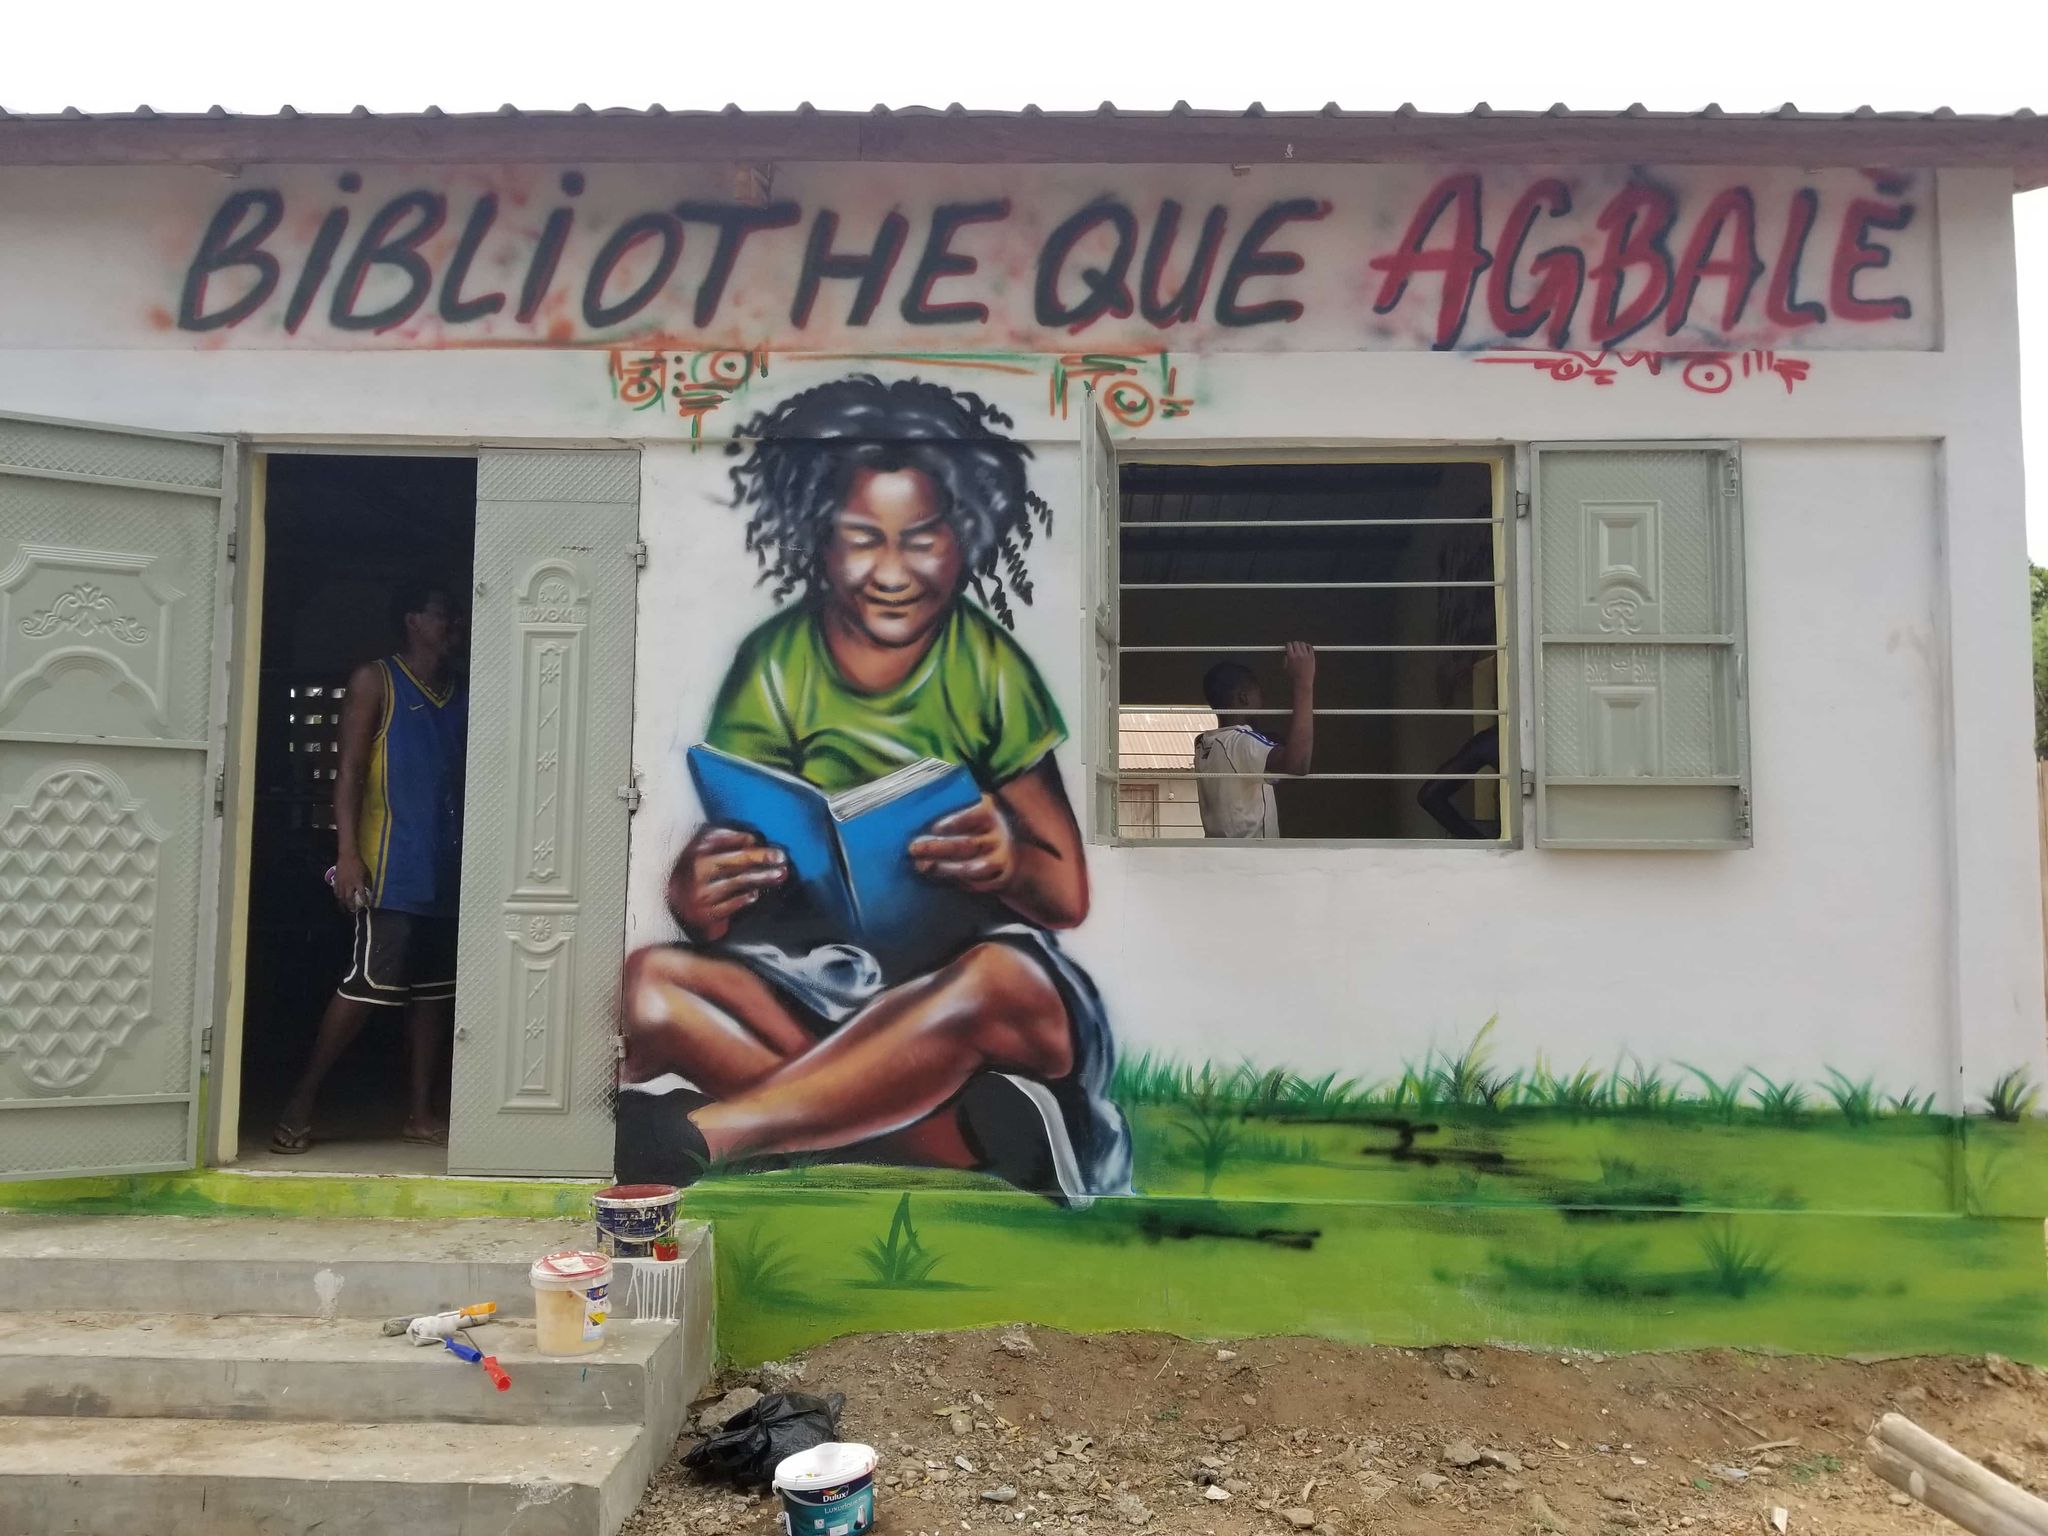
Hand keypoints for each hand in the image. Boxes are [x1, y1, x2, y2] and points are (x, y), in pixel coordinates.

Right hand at [333, 852, 370, 913]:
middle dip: (351, 906)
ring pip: (341, 897)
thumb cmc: (359, 864)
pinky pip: (336, 891)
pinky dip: (338, 897)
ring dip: (343, 904)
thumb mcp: (367, 872)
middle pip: (349, 899)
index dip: (364, 901)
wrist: (348, 856)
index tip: (366, 906)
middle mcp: (349, 884)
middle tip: (353, 911)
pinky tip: (339, 900)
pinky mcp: (336, 881)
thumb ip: (368, 882)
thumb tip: (370, 890)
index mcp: (358, 882)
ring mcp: (341, 883)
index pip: (362, 894)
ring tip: (345, 910)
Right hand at [667, 825, 787, 942]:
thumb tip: (753, 841)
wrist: (678, 906)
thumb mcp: (705, 853)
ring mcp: (701, 891)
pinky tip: (756, 894)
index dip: (744, 839)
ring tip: (780, 874)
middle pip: (735, 860)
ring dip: (762, 877)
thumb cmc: (700, 874)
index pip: (722, 839)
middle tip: (781, 857)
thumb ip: (725, 842)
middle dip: (760, 857)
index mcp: (697, 849)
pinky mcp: (707, 912)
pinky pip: (733, 903)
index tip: (760, 841)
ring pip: (738, 881)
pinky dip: (746, 898)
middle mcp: (697, 868)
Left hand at [909, 795, 1016, 893]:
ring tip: (922, 866)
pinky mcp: (1000, 879)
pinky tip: (936, 877)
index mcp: (990, 812)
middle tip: (914, 848)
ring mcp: (1001, 859)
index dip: (955, 822)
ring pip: (971, 868)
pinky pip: (976, 884)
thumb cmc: (978, 826)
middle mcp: (999, 835)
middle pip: (968, 844)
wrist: (1008, 851)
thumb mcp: (971, 810)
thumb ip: (950, 809)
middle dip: (938, 848)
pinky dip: (954, 881)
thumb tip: (917, 814)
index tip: (934, 828)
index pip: (976, 814)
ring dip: (944, 868)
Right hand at [1283, 640, 1315, 691]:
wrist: (1302, 683)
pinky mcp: (1312, 657)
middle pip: (1296, 643)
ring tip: (1300, 647)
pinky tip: (1307, 647)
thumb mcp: (1286, 668)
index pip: (1289, 645)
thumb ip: (1286, 660)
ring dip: (1301, 645)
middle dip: (1294, 644)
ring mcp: (1306, 656)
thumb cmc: (1293, 678)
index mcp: (1291, 657)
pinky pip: (1310, 648)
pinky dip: (1308, 646)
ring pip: (1303, 644)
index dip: (1288, 645)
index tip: (1288, 646)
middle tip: (1294, 646)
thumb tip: (1287, 654)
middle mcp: (1298, 655)